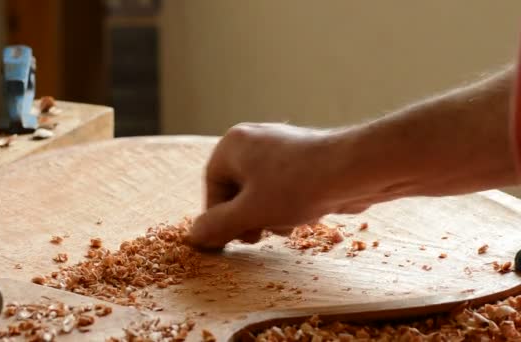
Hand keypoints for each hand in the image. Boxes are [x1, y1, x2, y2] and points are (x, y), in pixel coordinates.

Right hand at [188, 123, 371, 249]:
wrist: (354, 170)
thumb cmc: (297, 186)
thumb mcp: (250, 212)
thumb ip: (218, 225)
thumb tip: (193, 236)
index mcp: (233, 145)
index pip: (212, 185)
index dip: (218, 216)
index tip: (228, 239)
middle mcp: (254, 140)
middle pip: (237, 189)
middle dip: (247, 217)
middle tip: (256, 237)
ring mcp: (281, 147)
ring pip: (261, 191)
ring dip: (268, 215)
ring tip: (285, 226)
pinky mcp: (303, 159)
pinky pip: (283, 187)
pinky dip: (287, 205)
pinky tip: (302, 216)